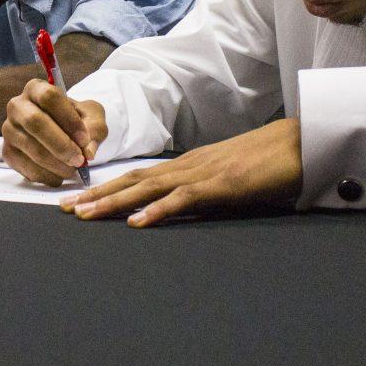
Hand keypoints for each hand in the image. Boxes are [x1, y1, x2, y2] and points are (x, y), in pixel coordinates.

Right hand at [1, 78, 107, 186]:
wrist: (63, 132)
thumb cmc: (77, 119)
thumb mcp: (92, 117)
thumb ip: (94, 130)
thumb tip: (88, 152)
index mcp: (37, 89)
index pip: (49, 97)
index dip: (68, 119)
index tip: (84, 139)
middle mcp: (17, 106)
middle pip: (35, 122)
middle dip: (61, 145)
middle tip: (79, 160)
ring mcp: (9, 129)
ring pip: (31, 148)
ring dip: (57, 164)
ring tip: (73, 169)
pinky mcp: (7, 151)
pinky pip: (26, 167)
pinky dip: (47, 176)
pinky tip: (59, 175)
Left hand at [60, 118, 303, 226]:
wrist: (300, 143)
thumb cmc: (267, 162)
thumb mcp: (226, 179)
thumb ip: (203, 191)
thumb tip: (181, 206)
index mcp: (187, 165)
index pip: (138, 176)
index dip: (107, 188)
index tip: (80, 200)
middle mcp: (187, 166)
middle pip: (132, 179)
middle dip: (96, 195)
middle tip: (65, 209)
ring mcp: (202, 173)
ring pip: (148, 187)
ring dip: (113, 201)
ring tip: (85, 214)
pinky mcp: (221, 185)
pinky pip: (183, 199)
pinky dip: (157, 210)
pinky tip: (136, 222)